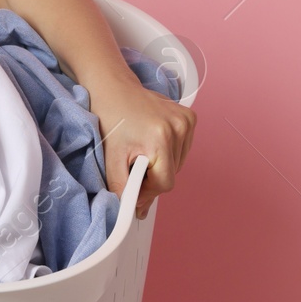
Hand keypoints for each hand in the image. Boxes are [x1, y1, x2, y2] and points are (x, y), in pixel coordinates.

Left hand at [87, 77, 196, 219]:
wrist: (114, 89)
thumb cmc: (111, 119)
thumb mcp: (111, 158)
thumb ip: (122, 188)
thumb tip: (134, 212)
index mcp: (160, 138)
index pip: (165, 184)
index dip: (147, 191)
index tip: (133, 186)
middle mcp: (178, 127)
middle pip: (172, 174)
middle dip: (153, 178)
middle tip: (133, 165)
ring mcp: (186, 121)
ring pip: (178, 163)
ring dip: (162, 165)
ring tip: (143, 151)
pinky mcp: (189, 117)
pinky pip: (183, 149)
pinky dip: (170, 152)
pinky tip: (154, 141)